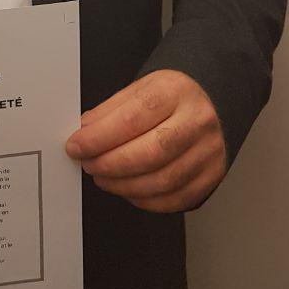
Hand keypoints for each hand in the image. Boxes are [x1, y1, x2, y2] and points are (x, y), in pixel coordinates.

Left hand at [64, 69, 226, 212]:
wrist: (210, 103)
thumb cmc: (171, 96)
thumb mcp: (140, 88)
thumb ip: (111, 111)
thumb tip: (84, 133)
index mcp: (175, 91)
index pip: (133, 117)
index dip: (100, 136)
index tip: (77, 145)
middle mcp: (197, 121)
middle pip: (150, 152)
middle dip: (110, 164)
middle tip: (88, 164)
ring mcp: (208, 152)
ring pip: (162, 181)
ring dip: (123, 185)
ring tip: (103, 177)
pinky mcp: (211, 177)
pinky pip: (175, 199)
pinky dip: (146, 200)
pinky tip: (129, 190)